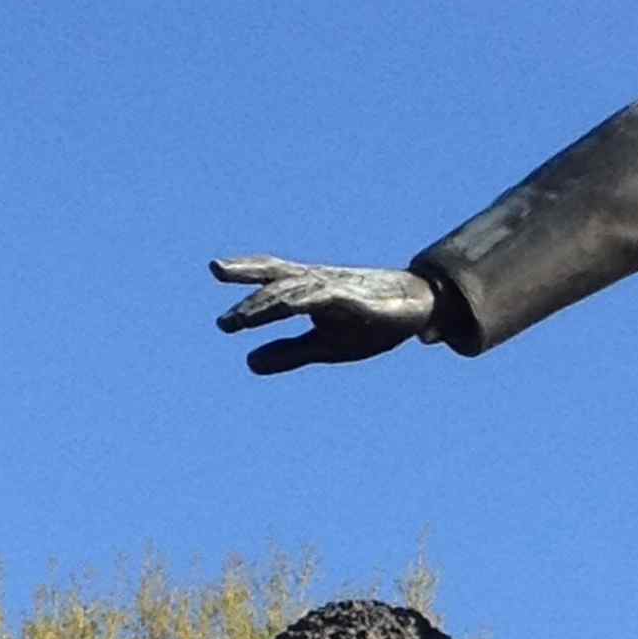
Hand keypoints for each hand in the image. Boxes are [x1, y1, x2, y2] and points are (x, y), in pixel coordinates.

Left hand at [210, 258, 437, 373]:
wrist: (419, 306)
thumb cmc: (369, 323)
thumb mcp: (324, 345)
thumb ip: (288, 352)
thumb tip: (248, 362)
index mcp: (307, 292)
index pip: (270, 280)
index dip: (243, 278)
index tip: (218, 301)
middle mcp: (319, 283)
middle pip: (277, 277)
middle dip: (248, 287)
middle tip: (221, 303)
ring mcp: (340, 289)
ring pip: (296, 291)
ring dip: (267, 304)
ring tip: (241, 319)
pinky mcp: (362, 302)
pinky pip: (333, 299)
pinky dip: (311, 301)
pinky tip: (293, 307)